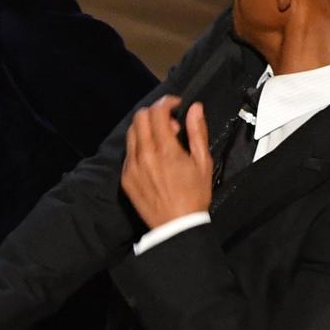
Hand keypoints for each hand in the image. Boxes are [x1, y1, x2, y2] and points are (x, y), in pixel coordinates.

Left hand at [121, 95, 211, 227]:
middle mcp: (144, 155)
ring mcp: (131, 167)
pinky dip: (139, 146)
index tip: (176, 106)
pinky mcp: (125, 178)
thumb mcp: (203, 162)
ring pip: (131, 133)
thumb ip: (197, 132)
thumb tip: (195, 108)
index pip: (157, 112)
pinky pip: (128, 153)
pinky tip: (153, 158)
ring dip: (145, 128)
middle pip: (140, 117)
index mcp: (165, 150)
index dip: (167, 102)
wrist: (176, 227)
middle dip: (155, 113)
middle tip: (171, 125)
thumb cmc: (195, 195)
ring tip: (162, 141)